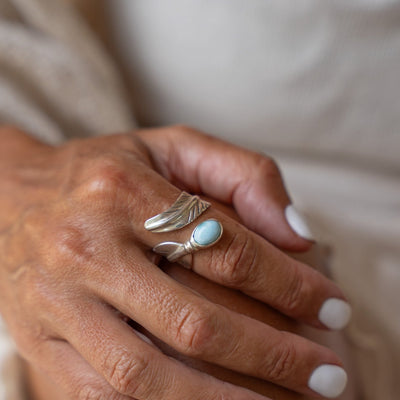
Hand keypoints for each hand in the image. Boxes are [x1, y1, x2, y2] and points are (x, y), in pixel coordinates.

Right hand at [0, 126, 348, 399]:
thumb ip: (242, 174)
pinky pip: (101, 398)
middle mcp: (87, 248)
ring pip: (149, 376)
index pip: (229, 249)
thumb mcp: (173, 147)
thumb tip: (298, 234)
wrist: (11, 195)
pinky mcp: (39, 342)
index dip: (293, 284)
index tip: (334, 308)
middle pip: (197, 321)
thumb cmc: (105, 169)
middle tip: (329, 376)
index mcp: (125, 191)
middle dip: (275, 357)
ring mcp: (58, 303)